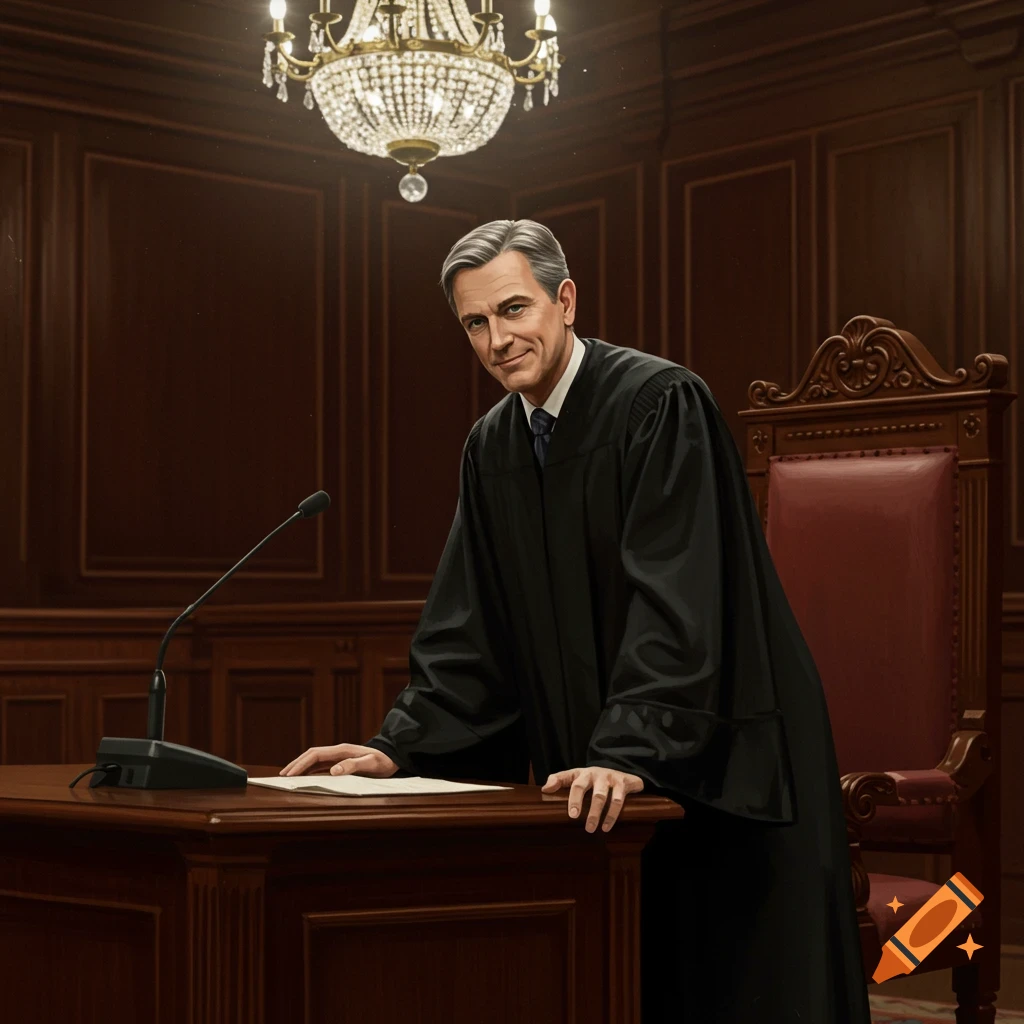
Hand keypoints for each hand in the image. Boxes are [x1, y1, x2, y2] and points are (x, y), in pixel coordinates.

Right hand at [280, 743, 398, 777]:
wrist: (393, 756)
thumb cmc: (383, 761)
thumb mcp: (371, 764)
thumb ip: (353, 765)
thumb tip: (333, 770)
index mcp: (342, 750)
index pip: (315, 755)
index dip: (301, 764)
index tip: (290, 774)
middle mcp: (338, 751)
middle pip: (311, 755)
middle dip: (296, 764)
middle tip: (282, 776)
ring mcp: (339, 756)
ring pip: (315, 759)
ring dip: (301, 766)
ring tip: (289, 776)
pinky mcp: (342, 761)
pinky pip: (322, 765)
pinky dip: (310, 770)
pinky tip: (305, 777)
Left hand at [541, 766, 643, 832]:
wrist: (619, 772)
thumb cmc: (591, 779)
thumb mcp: (575, 776)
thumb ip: (559, 780)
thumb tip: (545, 789)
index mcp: (583, 774)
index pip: (576, 785)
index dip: (574, 799)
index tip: (573, 815)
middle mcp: (598, 775)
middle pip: (595, 794)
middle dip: (592, 811)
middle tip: (587, 827)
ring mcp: (612, 779)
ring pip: (608, 798)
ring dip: (604, 815)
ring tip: (598, 829)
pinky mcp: (624, 783)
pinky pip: (620, 800)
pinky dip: (614, 814)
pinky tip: (608, 826)